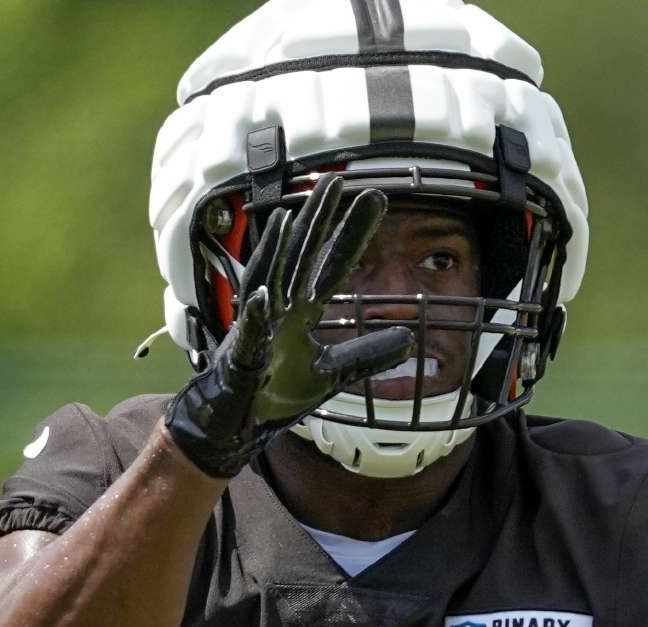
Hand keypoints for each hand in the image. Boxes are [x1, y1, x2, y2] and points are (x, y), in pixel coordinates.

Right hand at [164, 173, 412, 477]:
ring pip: (269, 279)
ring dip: (278, 250)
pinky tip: (266, 294)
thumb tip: (410, 340)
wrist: (237, 424)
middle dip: (318, 219)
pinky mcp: (242, 354)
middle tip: (337, 180)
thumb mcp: (334, 373)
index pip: (333, 264)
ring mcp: (259, 326)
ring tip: (290, 217)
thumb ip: (367, 354)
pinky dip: (257, 312)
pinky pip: (250, 330)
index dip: (352, 234)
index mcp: (302, 309)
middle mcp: (280, 307)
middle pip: (301, 255)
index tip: (377, 201)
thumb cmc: (276, 392)